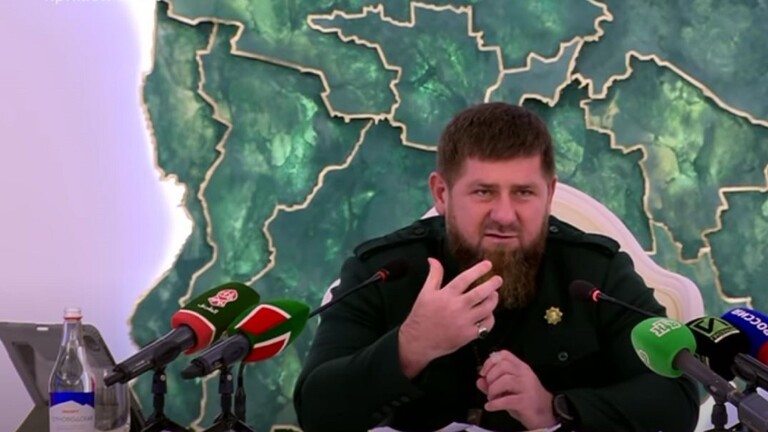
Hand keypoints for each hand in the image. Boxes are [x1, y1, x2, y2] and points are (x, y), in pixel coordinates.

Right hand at [398, 258, 500, 377]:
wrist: (418, 341)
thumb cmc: (421, 315)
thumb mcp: (425, 292)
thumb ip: (433, 275)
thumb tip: (433, 259)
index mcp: (446, 295)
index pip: (465, 278)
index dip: (478, 270)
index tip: (488, 265)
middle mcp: (457, 307)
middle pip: (480, 293)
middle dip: (492, 284)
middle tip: (498, 279)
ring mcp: (464, 321)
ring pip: (486, 308)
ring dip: (493, 300)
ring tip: (494, 295)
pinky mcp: (468, 335)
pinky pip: (486, 325)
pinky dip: (490, 318)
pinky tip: (489, 313)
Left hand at [476, 350, 556, 429]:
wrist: (545, 414)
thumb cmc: (526, 400)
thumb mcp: (508, 390)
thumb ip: (492, 384)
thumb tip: (479, 381)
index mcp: (521, 368)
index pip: (504, 355)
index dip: (490, 362)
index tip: (483, 373)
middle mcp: (525, 374)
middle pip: (503, 366)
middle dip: (491, 377)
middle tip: (489, 388)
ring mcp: (527, 387)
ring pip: (505, 380)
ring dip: (493, 390)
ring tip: (491, 398)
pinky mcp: (527, 402)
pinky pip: (507, 400)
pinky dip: (495, 404)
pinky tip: (490, 407)